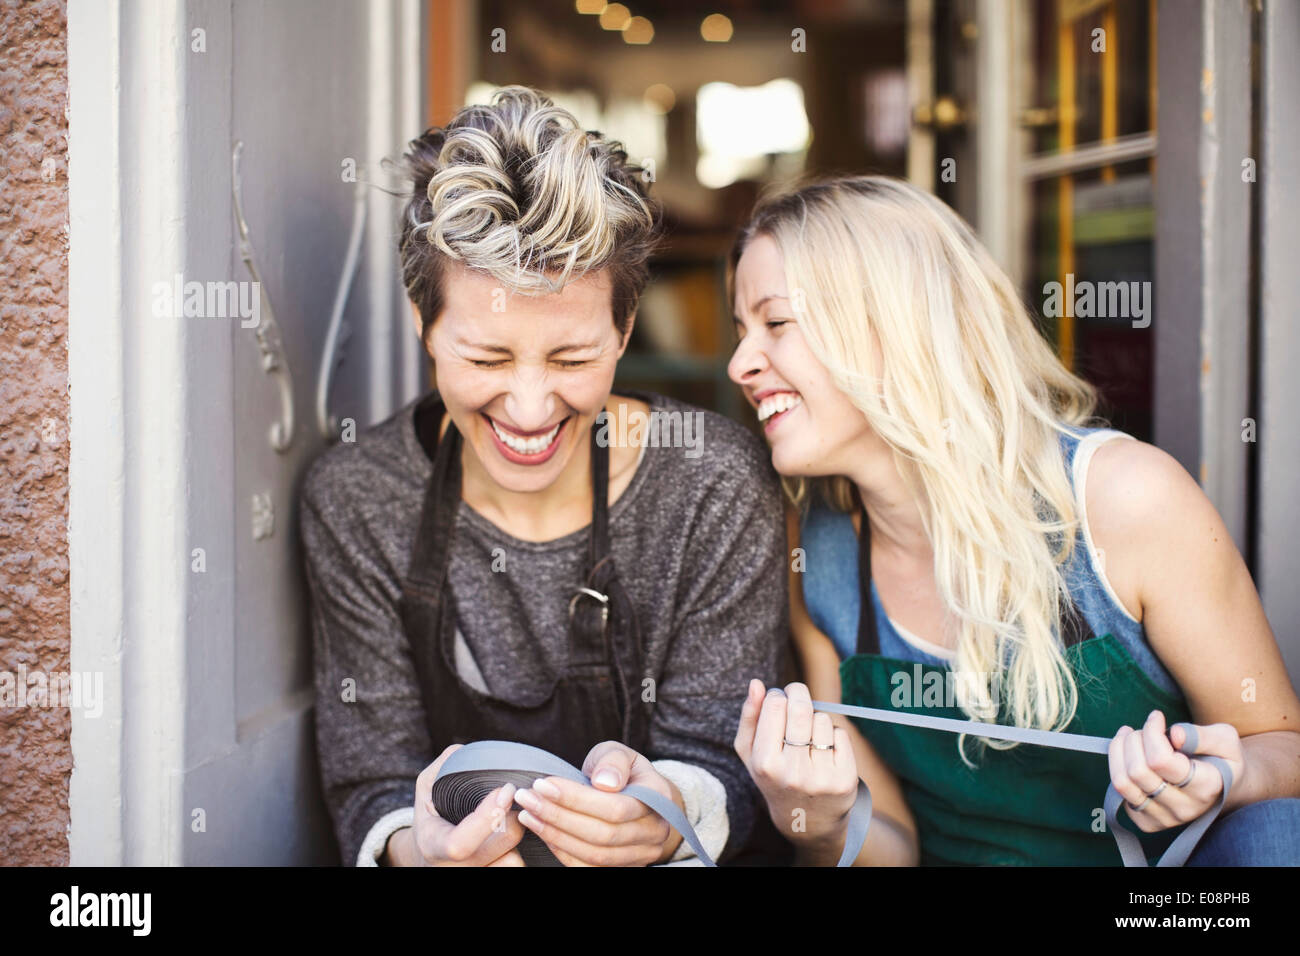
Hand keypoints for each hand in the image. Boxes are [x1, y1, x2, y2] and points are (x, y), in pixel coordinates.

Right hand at [408, 744, 525, 865]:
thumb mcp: (427, 786)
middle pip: (503, 843)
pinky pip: (517, 865)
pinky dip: (521, 850)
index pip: (460, 843)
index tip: (505, 789)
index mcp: (433, 845)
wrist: (428, 855)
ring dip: (520, 836)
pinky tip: (513, 833)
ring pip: (515, 860)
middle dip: (515, 814)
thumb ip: (448, 764)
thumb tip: (476, 752)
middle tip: (515, 796)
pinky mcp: (491, 877)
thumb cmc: (431, 813)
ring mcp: (475, 876)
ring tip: (512, 817)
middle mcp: (455, 869)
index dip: (486, 817)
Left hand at [512, 741, 680, 865]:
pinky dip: (562, 852)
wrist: (637, 798)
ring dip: (555, 835)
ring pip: (594, 855)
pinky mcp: (622, 867)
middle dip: (558, 816)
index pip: (616, 807)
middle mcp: (654, 833)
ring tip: (528, 814)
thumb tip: (604, 782)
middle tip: (527, 798)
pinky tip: (543, 832)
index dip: (576, 799)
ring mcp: (640, 855)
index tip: (543, 784)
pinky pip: (588, 868)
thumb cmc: (623, 771)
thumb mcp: (619, 753)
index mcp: (658, 799)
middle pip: (603, 835)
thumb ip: (613, 761)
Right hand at [734, 679, 858, 851]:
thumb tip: (756, 684)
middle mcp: (793, 772)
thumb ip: (749, 716)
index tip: (778, 700)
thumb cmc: (774, 776)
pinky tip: (825, 750)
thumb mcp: (751, 753)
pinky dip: (833, 735)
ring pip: (823, 720)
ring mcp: (821, 777)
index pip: (775, 705)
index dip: (778, 695)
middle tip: (797, 696)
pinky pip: (841, 734)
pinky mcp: (845, 779)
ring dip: (816, 719)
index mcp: (765, 763)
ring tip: (809, 737)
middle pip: (801, 708)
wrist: (805, 820)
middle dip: (799, 693)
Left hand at [1108, 709, 1245, 831]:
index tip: (1157, 717)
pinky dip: (1117, 765)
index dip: (1151, 733)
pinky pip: (1119, 792)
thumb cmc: (1223, 758)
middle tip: (1146, 728)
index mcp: (1206, 787)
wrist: (1224, 788)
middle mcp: (1184, 808)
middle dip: (1135, 739)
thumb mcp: (1225, 739)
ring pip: (1122, 782)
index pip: (1161, 761)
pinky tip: (1128, 752)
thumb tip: (1175, 734)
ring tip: (1130, 735)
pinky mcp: (1148, 821)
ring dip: (1119, 750)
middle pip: (1138, 770)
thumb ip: (1202, 736)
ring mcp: (1164, 818)